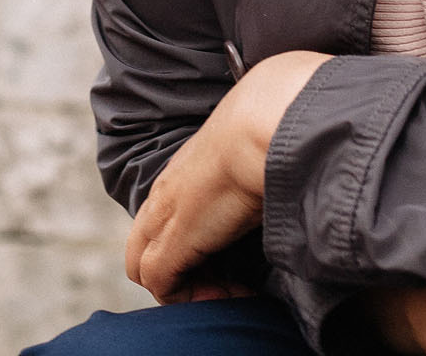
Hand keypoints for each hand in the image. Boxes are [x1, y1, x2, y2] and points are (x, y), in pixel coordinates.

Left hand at [127, 51, 329, 300]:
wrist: (263, 127)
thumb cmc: (269, 136)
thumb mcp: (256, 158)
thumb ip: (254, 177)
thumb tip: (281, 188)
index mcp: (183, 177)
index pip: (163, 224)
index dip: (195, 253)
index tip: (237, 266)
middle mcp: (165, 196)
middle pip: (144, 249)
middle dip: (186, 276)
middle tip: (235, 285)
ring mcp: (164, 215)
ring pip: (147, 269)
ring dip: (192, 290)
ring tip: (238, 292)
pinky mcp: (174, 237)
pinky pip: (159, 281)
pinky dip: (190, 298)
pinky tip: (234, 293)